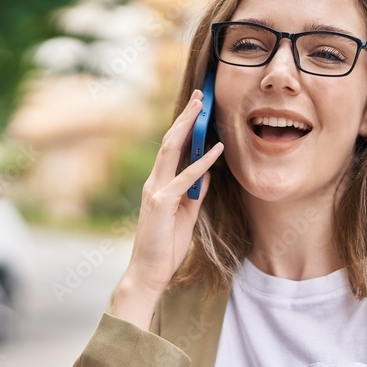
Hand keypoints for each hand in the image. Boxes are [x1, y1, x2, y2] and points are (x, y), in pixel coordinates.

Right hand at [123, 88, 223, 296]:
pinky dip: (202, 162)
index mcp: (159, 184)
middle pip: (170, 141)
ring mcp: (155, 190)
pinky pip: (185, 178)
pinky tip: (216, 149)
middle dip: (185, 117)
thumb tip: (207, 172)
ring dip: (188, 127)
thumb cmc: (166, 245)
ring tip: (202, 109)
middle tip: (200, 96)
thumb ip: (194, 192)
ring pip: (172, 151)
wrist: (150, 271)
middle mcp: (154, 182)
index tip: (197, 108)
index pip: (172, 148)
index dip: (184, 126)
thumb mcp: (187, 214)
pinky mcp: (161, 203)